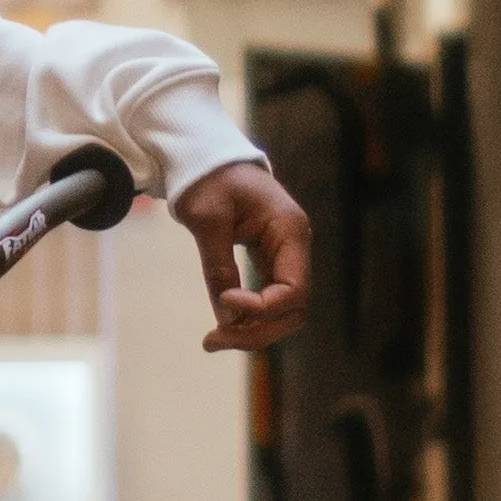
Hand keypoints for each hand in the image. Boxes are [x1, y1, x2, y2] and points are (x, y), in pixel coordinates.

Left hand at [175, 156, 311, 356]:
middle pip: (293, 309)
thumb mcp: (207, 220)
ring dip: (251, 331)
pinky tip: (221, 329)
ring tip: (211, 341)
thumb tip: (226, 318)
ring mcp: (285, 257)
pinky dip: (247, 319)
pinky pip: (267, 301)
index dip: (261, 307)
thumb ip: (219, 266)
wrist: (206, 159)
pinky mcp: (269, 262)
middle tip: (212, 341)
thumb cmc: (208, 180)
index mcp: (290, 230)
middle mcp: (295, 247)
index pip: (293, 289)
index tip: (225, 300)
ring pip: (281, 312)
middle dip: (257, 331)